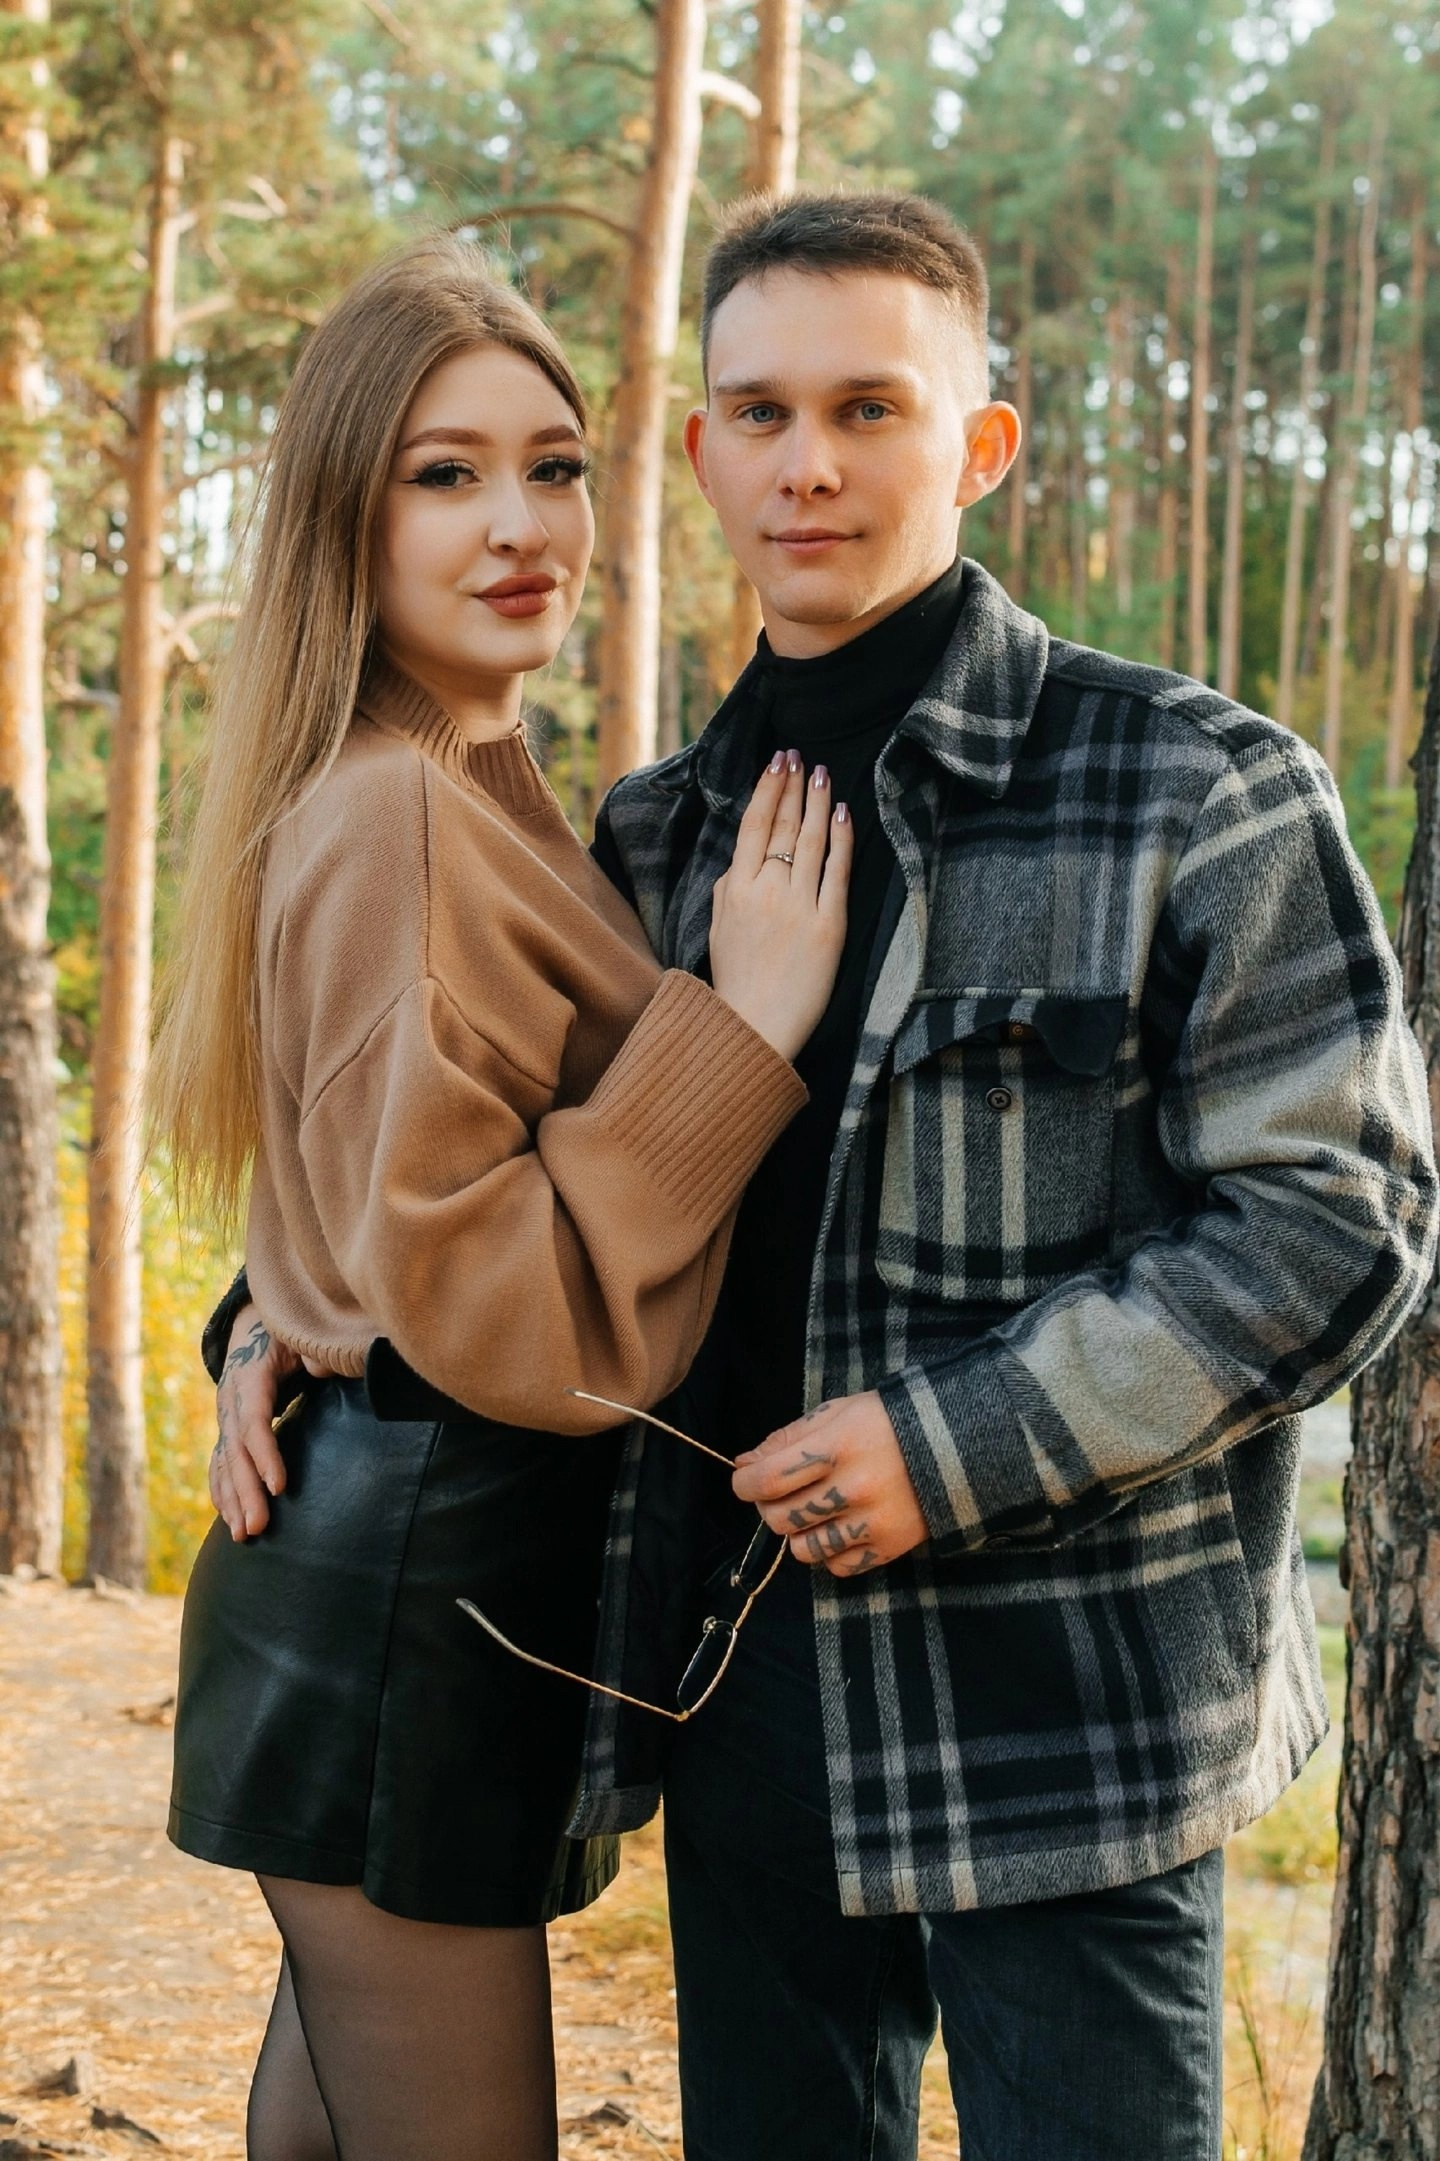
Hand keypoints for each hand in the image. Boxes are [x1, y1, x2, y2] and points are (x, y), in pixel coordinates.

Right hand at [211, 1304, 300, 1541]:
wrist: (254, 1326)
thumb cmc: (286, 1332)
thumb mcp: (300, 1332)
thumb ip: (313, 1351)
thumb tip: (319, 1370)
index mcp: (249, 1377)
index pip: (254, 1422)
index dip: (265, 1454)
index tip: (279, 1487)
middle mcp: (230, 1401)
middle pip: (236, 1452)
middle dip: (246, 1492)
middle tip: (258, 1527)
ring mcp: (225, 1417)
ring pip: (225, 1463)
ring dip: (232, 1501)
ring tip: (244, 1535)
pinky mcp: (227, 1429)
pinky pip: (220, 1464)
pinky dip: (222, 1492)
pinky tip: (230, 1519)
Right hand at [709, 749, 851, 1062]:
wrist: (755, 1026)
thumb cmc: (735, 982)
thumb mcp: (718, 928)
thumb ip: (727, 889)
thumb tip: (740, 861)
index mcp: (735, 889)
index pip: (752, 825)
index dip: (767, 789)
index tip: (777, 763)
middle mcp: (767, 891)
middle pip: (782, 826)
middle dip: (792, 786)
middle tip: (800, 756)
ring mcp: (799, 906)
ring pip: (810, 841)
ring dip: (817, 802)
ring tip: (822, 774)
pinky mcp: (828, 925)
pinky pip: (837, 872)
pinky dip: (841, 840)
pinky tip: (844, 814)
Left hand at [731, 1393, 927, 1576]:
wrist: (957, 1444)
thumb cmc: (887, 1421)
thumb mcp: (838, 1412)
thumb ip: (789, 1437)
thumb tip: (744, 1464)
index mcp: (838, 1445)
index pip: (769, 1478)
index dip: (744, 1484)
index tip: (744, 1481)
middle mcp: (854, 1487)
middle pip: (781, 1518)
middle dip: (768, 1507)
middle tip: (779, 1495)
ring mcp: (873, 1522)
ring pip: (804, 1550)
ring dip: (798, 1533)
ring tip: (812, 1512)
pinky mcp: (890, 1547)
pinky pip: (837, 1566)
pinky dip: (829, 1552)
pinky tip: (838, 1528)